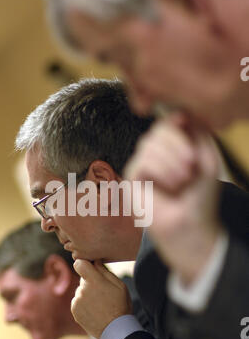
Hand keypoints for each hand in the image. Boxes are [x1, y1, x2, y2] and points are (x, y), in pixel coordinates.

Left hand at [71, 259, 131, 338]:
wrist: (115, 330)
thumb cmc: (121, 306)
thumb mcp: (119, 286)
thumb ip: (105, 271)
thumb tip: (95, 261)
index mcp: (94, 281)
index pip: (79, 263)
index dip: (84, 264)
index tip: (90, 267)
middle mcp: (82, 289)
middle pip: (83, 278)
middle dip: (91, 281)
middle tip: (103, 292)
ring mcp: (77, 300)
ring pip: (81, 290)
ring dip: (87, 293)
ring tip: (100, 304)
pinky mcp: (74, 310)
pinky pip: (78, 301)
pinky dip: (84, 304)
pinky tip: (95, 310)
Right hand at [125, 115, 222, 284]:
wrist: (192, 226)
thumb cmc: (200, 197)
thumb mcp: (207, 159)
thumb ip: (197, 133)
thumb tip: (180, 112)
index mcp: (173, 147)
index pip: (170, 122)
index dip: (178, 123)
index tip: (189, 132)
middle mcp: (155, 153)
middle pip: (158, 130)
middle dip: (178, 144)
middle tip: (192, 166)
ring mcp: (141, 165)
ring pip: (149, 144)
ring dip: (171, 160)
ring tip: (184, 180)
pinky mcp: (131, 179)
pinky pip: (141, 161)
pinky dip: (160, 170)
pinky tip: (172, 185)